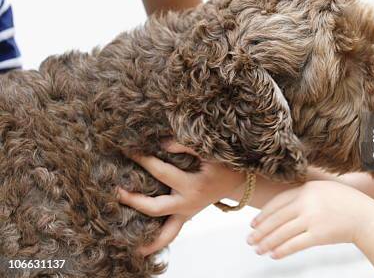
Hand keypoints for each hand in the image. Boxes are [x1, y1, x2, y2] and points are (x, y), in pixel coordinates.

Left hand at [117, 141, 244, 254]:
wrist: (239, 180)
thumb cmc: (224, 165)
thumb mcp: (209, 153)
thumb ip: (184, 146)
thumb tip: (160, 144)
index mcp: (192, 186)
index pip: (161, 172)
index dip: (144, 160)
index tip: (129, 151)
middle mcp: (187, 204)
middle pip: (154, 208)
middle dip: (133, 201)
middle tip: (116, 192)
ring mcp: (187, 214)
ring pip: (165, 234)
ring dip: (148, 241)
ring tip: (130, 248)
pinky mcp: (187, 217)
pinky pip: (172, 234)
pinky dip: (159, 241)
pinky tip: (143, 247)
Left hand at [247, 180, 373, 258]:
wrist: (366, 217)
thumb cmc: (345, 203)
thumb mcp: (324, 189)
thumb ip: (305, 194)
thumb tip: (282, 208)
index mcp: (307, 188)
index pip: (278, 202)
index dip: (264, 214)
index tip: (254, 224)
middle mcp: (307, 202)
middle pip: (277, 218)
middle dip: (261, 231)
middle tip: (250, 240)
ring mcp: (312, 219)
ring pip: (282, 233)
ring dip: (267, 243)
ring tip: (258, 249)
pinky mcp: (318, 235)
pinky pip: (294, 244)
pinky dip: (282, 250)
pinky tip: (273, 255)